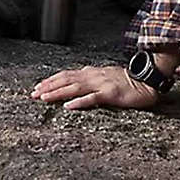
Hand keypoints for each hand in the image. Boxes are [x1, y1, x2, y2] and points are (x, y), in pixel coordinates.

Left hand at [31, 65, 157, 110]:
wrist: (146, 81)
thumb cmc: (127, 81)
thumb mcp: (104, 76)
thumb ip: (90, 78)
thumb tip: (75, 80)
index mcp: (91, 72)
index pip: (66, 74)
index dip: (51, 80)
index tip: (38, 86)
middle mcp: (93, 76)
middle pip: (66, 79)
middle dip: (48, 86)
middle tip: (33, 93)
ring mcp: (101, 84)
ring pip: (74, 87)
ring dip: (58, 92)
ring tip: (44, 98)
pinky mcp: (110, 94)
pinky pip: (92, 98)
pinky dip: (79, 102)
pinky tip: (69, 107)